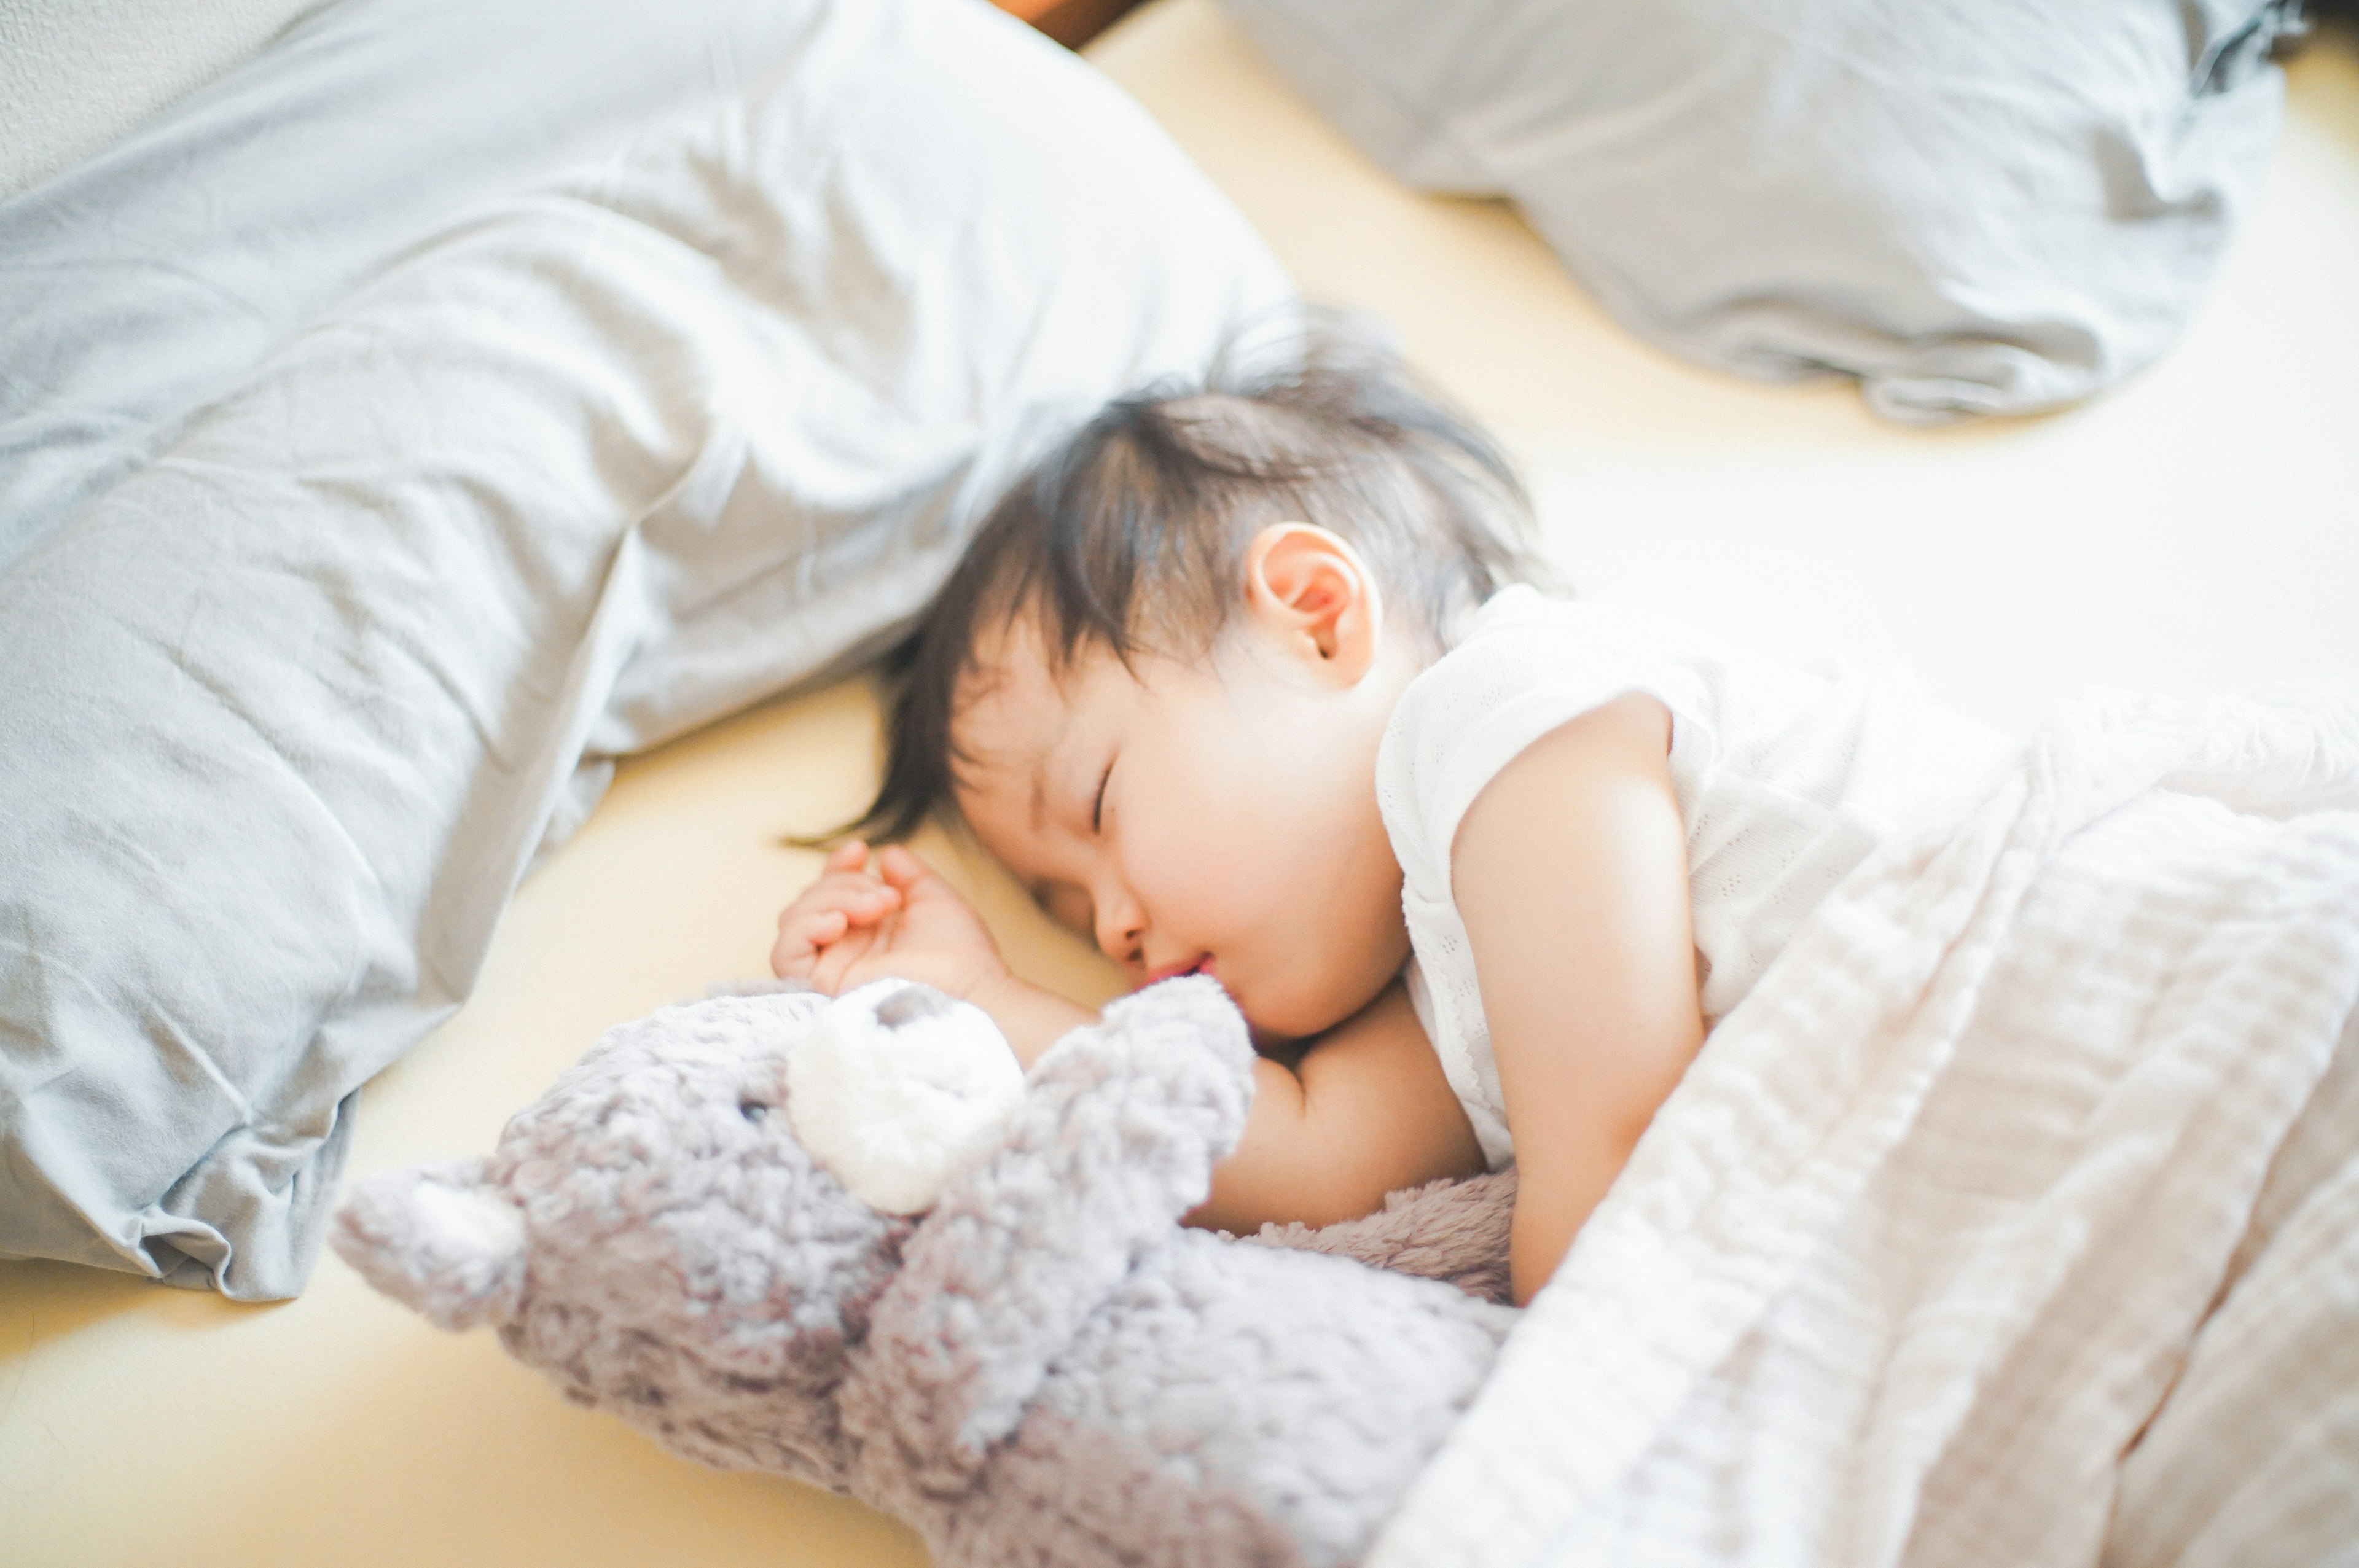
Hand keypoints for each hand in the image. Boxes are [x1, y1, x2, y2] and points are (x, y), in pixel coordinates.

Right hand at [771, 841, 1010, 1002]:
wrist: (965, 994)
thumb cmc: (962, 956)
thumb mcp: (937, 901)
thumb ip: (911, 876)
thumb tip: (888, 855)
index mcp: (872, 932)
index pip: (833, 892)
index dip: (838, 867)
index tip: (859, 851)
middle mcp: (847, 951)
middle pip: (811, 900)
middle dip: (845, 883)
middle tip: (885, 897)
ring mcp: (830, 970)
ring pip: (795, 919)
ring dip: (831, 899)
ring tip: (873, 908)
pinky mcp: (818, 990)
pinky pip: (784, 953)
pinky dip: (805, 927)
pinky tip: (838, 923)